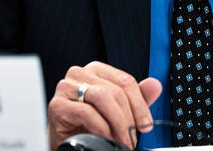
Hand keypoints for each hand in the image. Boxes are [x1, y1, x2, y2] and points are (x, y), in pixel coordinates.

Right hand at [47, 61, 161, 149]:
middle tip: (132, 137)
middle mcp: (80, 73)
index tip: (145, 124)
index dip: (140, 105)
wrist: (67, 142)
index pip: (125, 81)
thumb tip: (155, 85)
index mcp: (96, 70)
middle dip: (128, 118)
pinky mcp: (57, 105)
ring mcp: (66, 87)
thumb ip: (137, 97)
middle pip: (115, 90)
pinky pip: (86, 112)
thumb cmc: (89, 125)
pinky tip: (104, 138)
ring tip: (120, 140)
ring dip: (116, 123)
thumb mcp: (118, 111)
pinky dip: (100, 128)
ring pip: (102, 98)